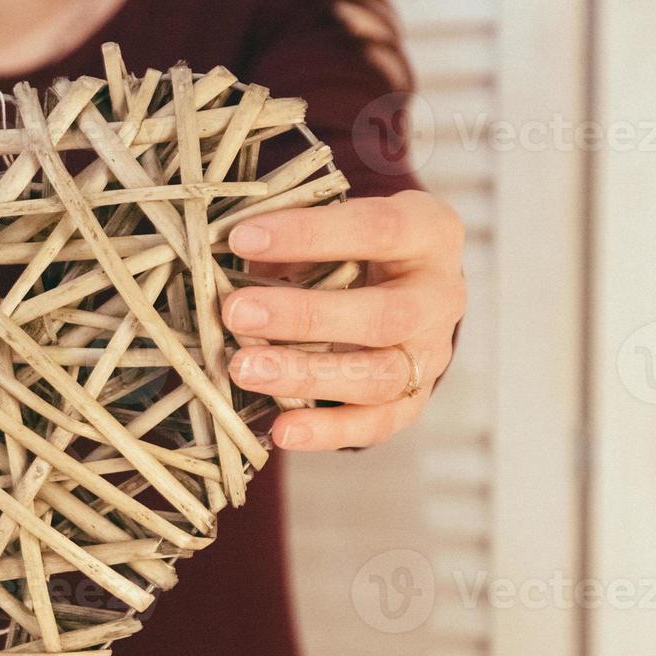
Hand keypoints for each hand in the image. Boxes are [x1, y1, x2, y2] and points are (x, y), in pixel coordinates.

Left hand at [222, 189, 465, 450]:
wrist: (399, 287)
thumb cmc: (352, 246)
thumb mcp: (330, 225)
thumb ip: (289, 237)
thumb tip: (216, 250)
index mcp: (427, 233)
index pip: (376, 230)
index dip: (309, 234)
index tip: (241, 238)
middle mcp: (440, 297)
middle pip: (383, 315)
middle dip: (303, 316)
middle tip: (236, 312)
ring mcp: (430, 355)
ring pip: (378, 376)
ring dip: (306, 375)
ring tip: (243, 368)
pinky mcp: (412, 401)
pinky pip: (376, 424)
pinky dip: (328, 430)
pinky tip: (282, 429)